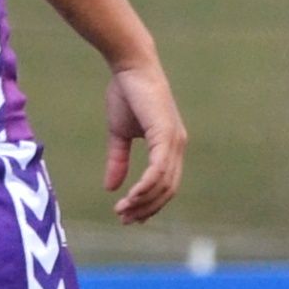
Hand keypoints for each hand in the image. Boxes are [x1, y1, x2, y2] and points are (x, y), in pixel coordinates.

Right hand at [102, 57, 186, 223]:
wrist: (129, 69)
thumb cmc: (126, 95)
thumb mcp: (119, 135)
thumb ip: (118, 161)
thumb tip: (111, 188)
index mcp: (170, 146)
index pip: (165, 184)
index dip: (148, 203)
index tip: (128, 216)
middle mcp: (177, 146)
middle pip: (167, 190)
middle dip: (146, 208)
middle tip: (124, 220)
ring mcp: (174, 141)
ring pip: (164, 183)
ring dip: (143, 201)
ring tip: (123, 211)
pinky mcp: (166, 135)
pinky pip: (159, 169)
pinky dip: (146, 186)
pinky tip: (132, 196)